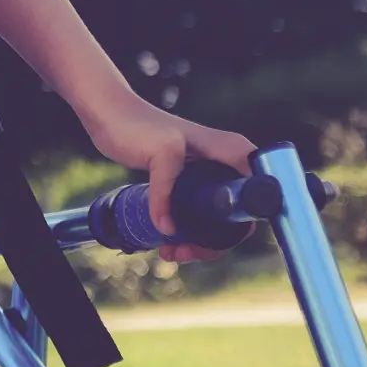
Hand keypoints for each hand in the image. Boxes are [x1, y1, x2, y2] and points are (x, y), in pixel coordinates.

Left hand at [80, 94, 256, 262]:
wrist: (109, 114)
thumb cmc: (137, 124)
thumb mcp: (162, 152)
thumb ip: (166, 188)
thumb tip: (168, 230)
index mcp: (234, 151)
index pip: (257, 198)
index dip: (243, 227)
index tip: (212, 244)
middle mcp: (227, 163)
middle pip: (236, 216)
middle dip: (214, 243)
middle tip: (185, 252)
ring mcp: (208, 173)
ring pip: (215, 219)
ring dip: (198, 242)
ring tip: (169, 252)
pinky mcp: (188, 181)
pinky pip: (197, 213)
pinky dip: (186, 231)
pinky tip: (167, 240)